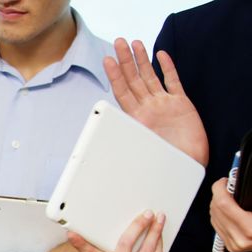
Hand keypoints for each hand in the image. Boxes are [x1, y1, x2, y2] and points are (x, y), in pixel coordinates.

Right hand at [68, 210, 167, 251]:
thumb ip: (112, 249)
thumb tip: (119, 225)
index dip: (80, 244)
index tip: (71, 234)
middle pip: (125, 244)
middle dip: (137, 226)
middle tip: (146, 214)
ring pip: (146, 250)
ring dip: (154, 232)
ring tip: (158, 219)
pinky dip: (159, 244)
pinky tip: (160, 236)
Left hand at [103, 38, 207, 165]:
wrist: (189, 166)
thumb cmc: (166, 163)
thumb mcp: (142, 152)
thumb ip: (128, 142)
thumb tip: (105, 145)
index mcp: (137, 118)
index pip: (122, 91)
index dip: (115, 75)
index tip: (107, 61)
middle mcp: (148, 108)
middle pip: (133, 79)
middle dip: (125, 60)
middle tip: (117, 43)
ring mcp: (163, 104)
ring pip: (150, 77)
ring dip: (142, 60)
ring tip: (133, 43)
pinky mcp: (181, 103)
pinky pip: (173, 81)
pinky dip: (167, 68)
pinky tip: (160, 55)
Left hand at [210, 177, 251, 251]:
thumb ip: (249, 197)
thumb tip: (236, 183)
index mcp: (250, 229)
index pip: (223, 204)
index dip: (220, 189)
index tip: (223, 181)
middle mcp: (240, 239)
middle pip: (216, 210)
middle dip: (218, 195)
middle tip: (226, 186)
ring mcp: (234, 245)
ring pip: (214, 218)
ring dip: (217, 205)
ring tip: (227, 196)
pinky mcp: (232, 247)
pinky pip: (217, 226)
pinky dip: (219, 215)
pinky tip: (226, 208)